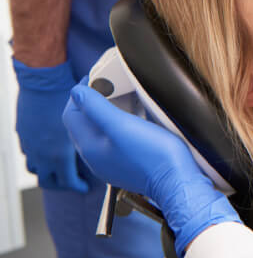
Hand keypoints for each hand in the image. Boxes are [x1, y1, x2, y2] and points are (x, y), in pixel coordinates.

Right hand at [12, 58, 88, 192]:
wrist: (42, 81)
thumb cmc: (69, 100)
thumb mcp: (87, 120)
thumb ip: (94, 133)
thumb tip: (111, 139)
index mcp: (59, 154)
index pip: (67, 181)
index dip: (77, 187)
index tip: (85, 187)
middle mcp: (42, 153)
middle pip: (46, 180)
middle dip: (59, 185)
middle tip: (70, 183)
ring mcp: (29, 144)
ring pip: (34, 167)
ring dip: (46, 171)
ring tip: (57, 168)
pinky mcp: (23, 133)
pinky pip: (28, 151)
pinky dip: (37, 155)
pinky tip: (46, 149)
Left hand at [62, 80, 239, 256]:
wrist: (177, 181)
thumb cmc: (152, 153)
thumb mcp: (122, 125)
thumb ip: (96, 108)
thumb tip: (76, 92)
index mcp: (89, 147)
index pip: (71, 114)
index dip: (80, 93)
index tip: (96, 77)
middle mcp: (95, 157)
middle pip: (83, 122)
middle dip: (92, 101)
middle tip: (109, 84)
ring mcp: (111, 163)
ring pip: (98, 131)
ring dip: (105, 112)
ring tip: (122, 98)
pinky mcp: (127, 165)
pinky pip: (113, 140)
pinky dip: (118, 125)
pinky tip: (133, 119)